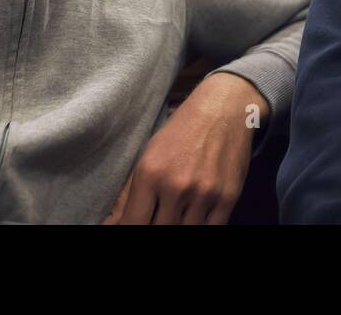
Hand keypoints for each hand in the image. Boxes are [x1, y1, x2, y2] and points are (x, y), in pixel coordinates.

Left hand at [102, 73, 268, 224]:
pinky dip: (201, 227)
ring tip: (175, 213)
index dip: (129, 230)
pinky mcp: (228, 197)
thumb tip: (112, 223)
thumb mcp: (148, 154)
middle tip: (158, 215)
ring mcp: (204, 194)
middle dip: (155, 226)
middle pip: (160, 231)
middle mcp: (176, 186)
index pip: (133, 224)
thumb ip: (128, 193)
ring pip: (185, 232)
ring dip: (179, 225)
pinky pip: (212, 230)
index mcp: (150, 173)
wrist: (223, 108)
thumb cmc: (181, 130)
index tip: (132, 225)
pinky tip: (194, 217)